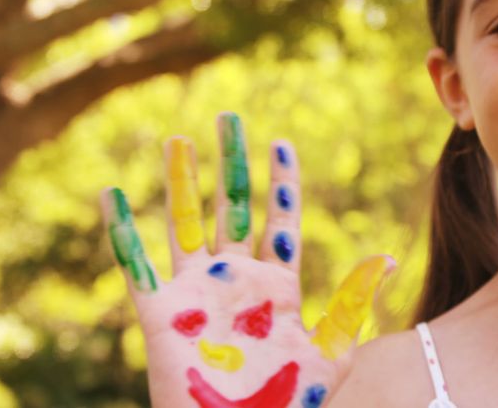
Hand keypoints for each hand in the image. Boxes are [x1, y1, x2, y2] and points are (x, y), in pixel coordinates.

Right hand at [101, 112, 394, 407]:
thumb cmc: (289, 404)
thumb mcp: (332, 351)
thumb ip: (352, 302)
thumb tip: (385, 259)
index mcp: (278, 285)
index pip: (280, 219)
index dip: (281, 181)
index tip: (281, 141)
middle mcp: (236, 279)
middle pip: (233, 206)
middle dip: (232, 161)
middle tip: (229, 117)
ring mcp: (196, 292)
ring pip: (186, 222)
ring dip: (181, 180)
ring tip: (177, 138)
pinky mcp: (159, 312)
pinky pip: (135, 263)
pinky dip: (121, 228)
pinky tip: (112, 193)